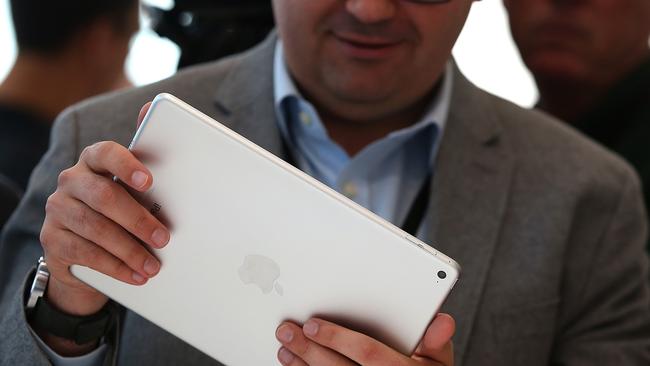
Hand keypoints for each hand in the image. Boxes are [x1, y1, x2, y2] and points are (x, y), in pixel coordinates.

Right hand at [37, 102, 164, 352]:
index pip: (106, 153)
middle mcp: (71, 181)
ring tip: (154, 266)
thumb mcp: (133, 197)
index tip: (149, 182)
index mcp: (94, 161)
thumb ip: (150, 184)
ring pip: (95, 228)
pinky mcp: (51, 240)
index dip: (127, 166)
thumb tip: (192, 169)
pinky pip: (84, 253)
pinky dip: (115, 266)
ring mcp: (58, 210)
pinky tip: (136, 275)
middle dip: (138, 219)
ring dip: (129, 250)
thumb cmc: (118, 214)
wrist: (81, 251)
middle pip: (104, 196)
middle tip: (164, 238)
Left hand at [275, 313, 454, 365]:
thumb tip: (442, 322)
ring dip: (302, 365)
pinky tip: (293, 365)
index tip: (314, 323)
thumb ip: (436, 341)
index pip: (368, 354)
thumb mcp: (438, 360)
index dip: (338, 338)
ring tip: (285, 347)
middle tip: (288, 330)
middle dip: (309, 349)